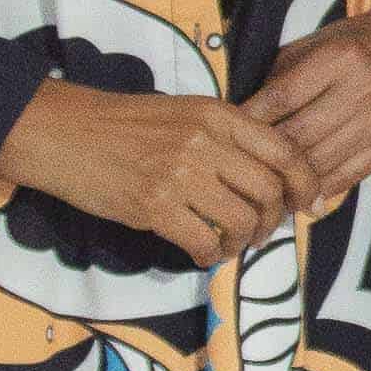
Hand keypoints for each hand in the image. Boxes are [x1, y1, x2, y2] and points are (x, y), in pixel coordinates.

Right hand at [0, 76, 299, 268]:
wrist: (65, 133)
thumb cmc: (125, 126)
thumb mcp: (184, 114)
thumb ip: (225, 138)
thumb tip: (269, 177)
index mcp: (217, 114)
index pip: (285, 151)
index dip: (305, 183)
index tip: (306, 204)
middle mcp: (205, 141)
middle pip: (270, 191)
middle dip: (273, 220)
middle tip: (261, 232)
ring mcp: (180, 173)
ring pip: (242, 221)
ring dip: (242, 242)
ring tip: (228, 245)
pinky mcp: (154, 206)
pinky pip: (204, 242)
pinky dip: (210, 256)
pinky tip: (201, 253)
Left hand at [243, 18, 370, 214]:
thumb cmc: (355, 45)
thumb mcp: (317, 43)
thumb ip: (281, 76)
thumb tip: (242, 115)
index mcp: (340, 57)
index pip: (283, 96)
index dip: (251, 118)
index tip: (227, 131)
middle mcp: (364, 90)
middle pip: (299, 135)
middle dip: (263, 154)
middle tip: (237, 166)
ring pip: (319, 163)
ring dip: (286, 180)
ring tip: (258, 187)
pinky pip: (344, 177)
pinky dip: (316, 190)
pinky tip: (295, 195)